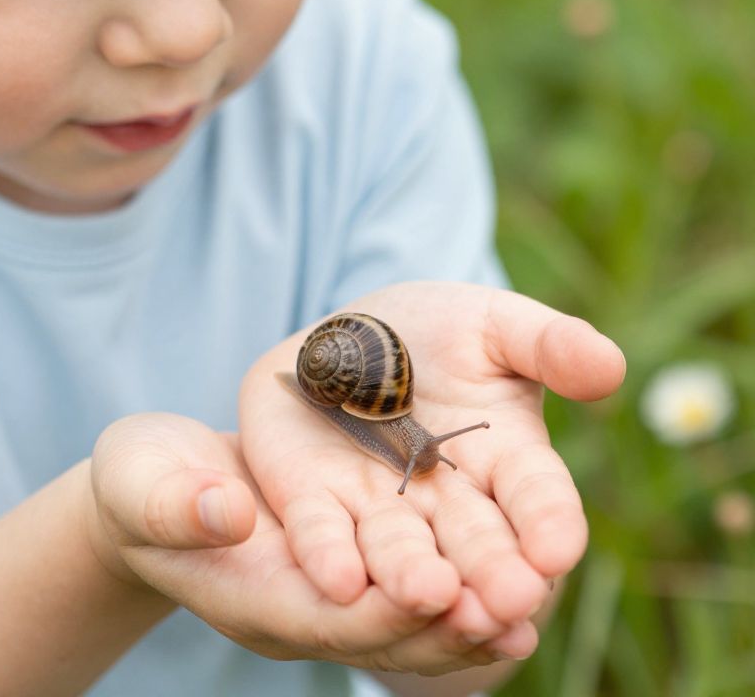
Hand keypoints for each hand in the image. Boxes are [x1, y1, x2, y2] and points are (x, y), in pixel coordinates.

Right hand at [88, 413, 533, 673]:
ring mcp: (329, 589)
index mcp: (255, 596)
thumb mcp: (142, 483)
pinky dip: (459, 573)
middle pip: (389, 630)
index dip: (392, 610)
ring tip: (536, 587)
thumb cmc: (140, 483)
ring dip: (471, 606)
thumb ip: (177, 504)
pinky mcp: (349, 559)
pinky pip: (413, 582)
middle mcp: (305, 606)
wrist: (158, 484)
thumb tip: (228, 512)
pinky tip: (505, 553)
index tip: (450, 594)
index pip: (335, 618)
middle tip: (521, 601)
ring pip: (413, 616)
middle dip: (453, 620)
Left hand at [238, 282, 625, 660]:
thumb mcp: (492, 324)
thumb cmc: (433, 330)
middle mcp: (447, 500)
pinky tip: (338, 581)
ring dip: (414, 578)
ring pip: (400, 552)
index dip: (549, 522)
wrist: (347, 339)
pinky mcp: (315, 502)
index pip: (536, 496)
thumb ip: (547, 344)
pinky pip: (322, 534)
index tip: (558, 548)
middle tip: (508, 601)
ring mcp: (379, 507)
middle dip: (491, 571)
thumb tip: (610, 366)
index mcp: (505, 459)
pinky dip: (331, 557)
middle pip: (474, 542)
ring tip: (428, 595)